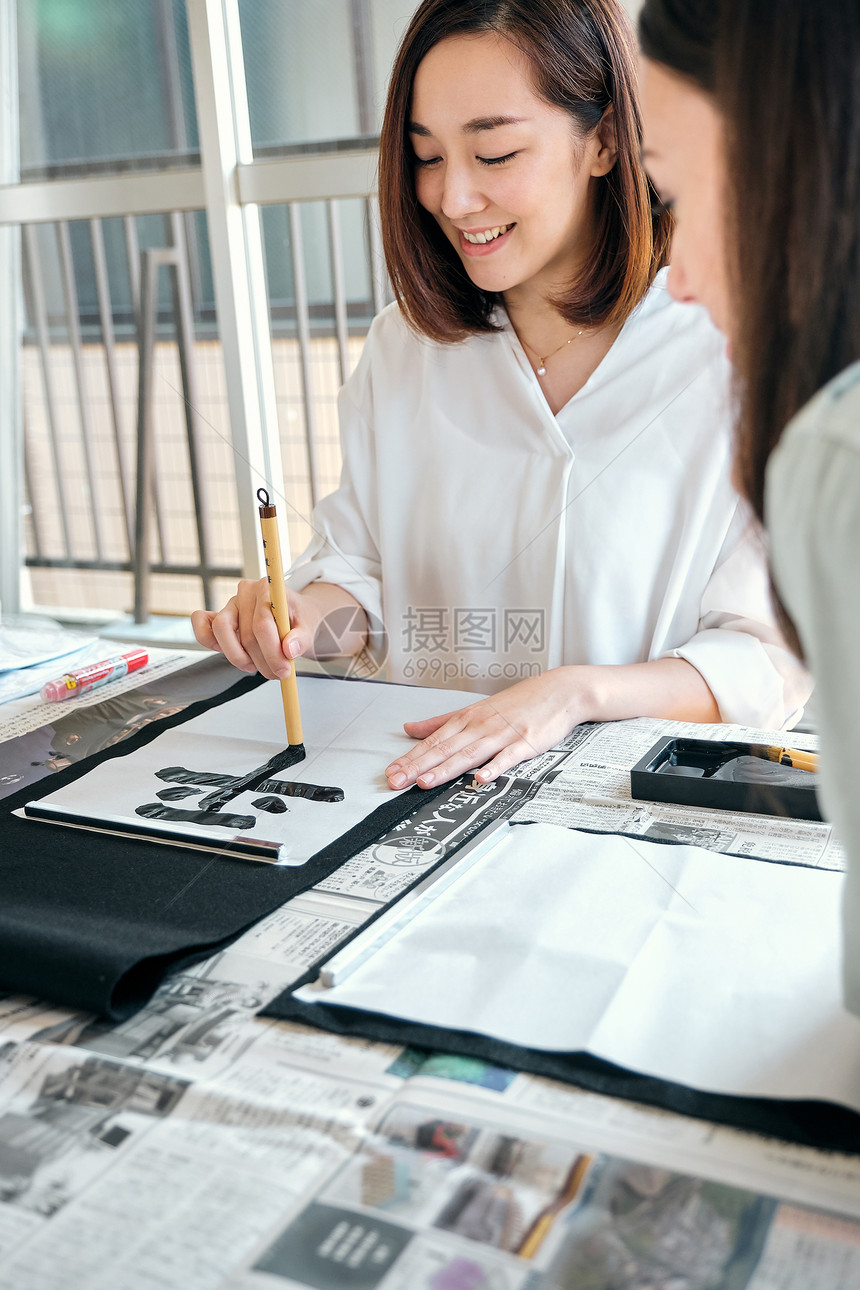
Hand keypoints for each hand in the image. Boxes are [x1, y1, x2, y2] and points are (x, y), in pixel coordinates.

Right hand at [191, 578, 322, 679]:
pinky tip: (227, 653)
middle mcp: (246, 592)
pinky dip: (207, 640)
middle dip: (262, 661)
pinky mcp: (218, 615)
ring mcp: (230, 603)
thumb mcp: (309, 626)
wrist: (293, 612)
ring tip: (256, 668)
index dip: (272, 652)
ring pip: (222, 632)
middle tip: (278, 675)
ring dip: (238, 657)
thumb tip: (289, 650)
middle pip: (246, 634)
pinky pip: (202, 624)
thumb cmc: (299, 618)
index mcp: (267, 588)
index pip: (262, 624)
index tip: (284, 671)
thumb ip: (301, 638)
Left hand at [385, 668, 593, 789]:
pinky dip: (493, 768)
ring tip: (426, 782)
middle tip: (396, 782)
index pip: (432, 741)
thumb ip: (441, 722)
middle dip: (418, 767)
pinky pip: (507, 758)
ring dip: (446, 769)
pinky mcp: (525, 743)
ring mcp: (502, 735)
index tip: (391, 772)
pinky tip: (480, 779)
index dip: (410, 757)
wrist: (558, 692)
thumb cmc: (517, 703)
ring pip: (469, 754)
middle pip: (444, 749)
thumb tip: (410, 729)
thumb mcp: (474, 709)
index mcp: (467, 719)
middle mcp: (480, 726)